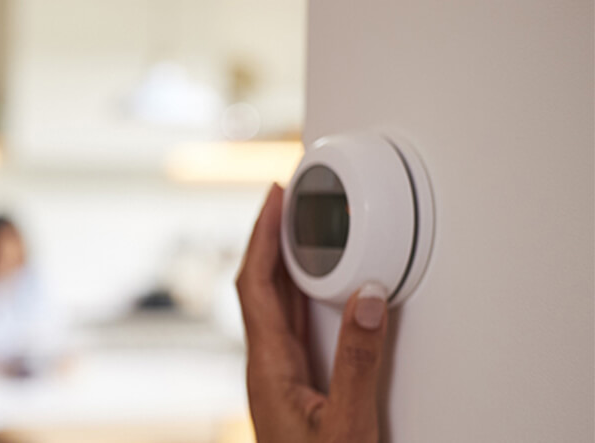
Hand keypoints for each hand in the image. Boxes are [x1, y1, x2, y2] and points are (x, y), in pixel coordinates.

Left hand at [237, 184, 389, 442]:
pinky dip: (303, 295)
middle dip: (270, 238)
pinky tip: (320, 286)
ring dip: (286, 264)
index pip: (253, 286)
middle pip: (259, 288)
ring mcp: (277, 379)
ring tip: (302, 225)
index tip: (272, 197)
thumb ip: (360, 362)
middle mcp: (265, 368)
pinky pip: (293, 327)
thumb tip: (366, 297)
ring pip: (275, 307)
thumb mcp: (350, 422)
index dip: (260, 236)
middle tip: (287, 197)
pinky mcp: (294, 389)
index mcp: (268, 368)